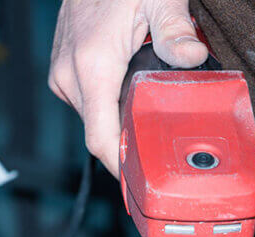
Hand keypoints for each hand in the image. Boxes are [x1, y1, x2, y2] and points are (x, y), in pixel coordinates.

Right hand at [49, 0, 207, 175]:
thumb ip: (174, 30)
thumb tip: (191, 57)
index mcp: (92, 67)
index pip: (102, 139)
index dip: (122, 168)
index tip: (143, 187)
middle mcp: (70, 75)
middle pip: (102, 134)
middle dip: (131, 146)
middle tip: (167, 154)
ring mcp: (63, 74)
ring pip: (96, 120)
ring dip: (121, 125)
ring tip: (154, 121)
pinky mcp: (64, 71)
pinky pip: (90, 104)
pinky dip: (111, 108)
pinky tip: (134, 101)